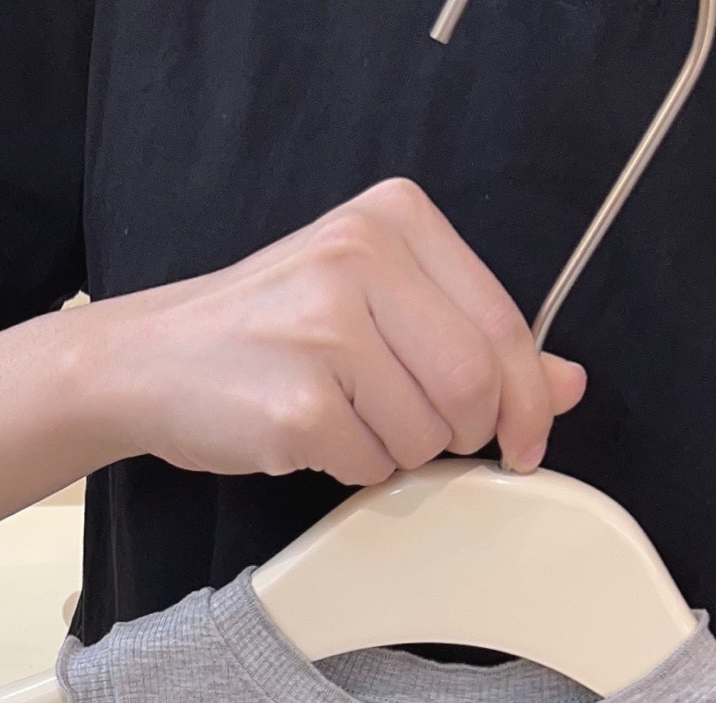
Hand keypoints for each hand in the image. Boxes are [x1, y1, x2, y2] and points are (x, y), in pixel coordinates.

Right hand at [85, 178, 587, 484]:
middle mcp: (358, 261)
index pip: (501, 324)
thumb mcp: (374, 305)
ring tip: (343, 418)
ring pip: (426, 434)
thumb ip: (469, 336)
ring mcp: (323, 333)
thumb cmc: (264, 334)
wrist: (148, 362)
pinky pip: (369, 464)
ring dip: (397, 452)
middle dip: (460, 432)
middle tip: (417, 432)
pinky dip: (350, 468)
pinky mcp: (297, 405)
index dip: (528, 398)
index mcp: (391, 220)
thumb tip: (567, 384)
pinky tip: (308, 435)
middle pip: (473, 386)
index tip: (526, 439)